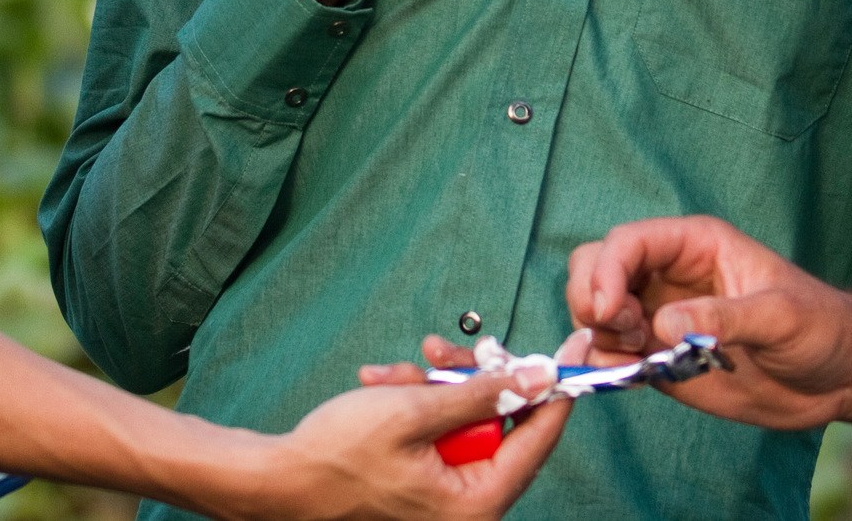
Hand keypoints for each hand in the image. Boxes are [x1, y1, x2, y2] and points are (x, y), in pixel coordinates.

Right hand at [262, 371, 571, 519]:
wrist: (275, 481)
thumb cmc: (337, 454)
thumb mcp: (414, 411)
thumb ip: (481, 393)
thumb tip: (538, 378)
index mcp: (476, 503)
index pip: (538, 438)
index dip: (555, 386)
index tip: (576, 347)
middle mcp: (467, 509)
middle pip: (497, 424)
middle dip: (467, 380)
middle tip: (444, 352)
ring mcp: (444, 501)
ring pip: (463, 422)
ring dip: (430, 389)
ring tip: (392, 375)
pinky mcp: (422, 489)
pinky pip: (437, 436)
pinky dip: (413, 405)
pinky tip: (381, 386)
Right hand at [564, 216, 851, 431]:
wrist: (837, 377)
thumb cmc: (819, 327)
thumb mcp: (780, 316)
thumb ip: (723, 318)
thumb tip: (661, 324)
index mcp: (694, 245)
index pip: (628, 242)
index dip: (607, 271)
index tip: (611, 312)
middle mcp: (666, 276)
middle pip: (594, 267)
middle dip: (592, 298)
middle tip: (628, 334)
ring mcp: (658, 317)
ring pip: (595, 311)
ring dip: (598, 335)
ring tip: (642, 357)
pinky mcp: (658, 358)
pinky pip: (609, 354)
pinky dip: (599, 364)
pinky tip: (619, 376)